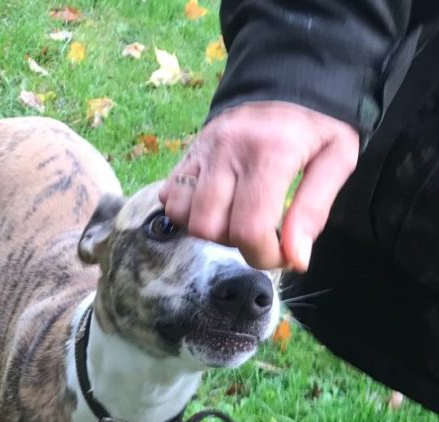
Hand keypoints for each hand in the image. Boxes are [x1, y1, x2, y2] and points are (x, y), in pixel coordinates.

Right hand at [160, 101, 359, 270]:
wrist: (287, 76)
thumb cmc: (316, 124)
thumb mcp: (337, 158)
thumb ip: (314, 210)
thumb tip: (295, 259)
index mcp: (269, 153)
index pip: (249, 229)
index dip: (262, 256)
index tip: (280, 255)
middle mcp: (227, 151)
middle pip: (209, 229)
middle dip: (234, 245)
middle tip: (259, 234)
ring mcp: (201, 151)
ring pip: (184, 216)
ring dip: (209, 230)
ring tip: (235, 220)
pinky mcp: (186, 153)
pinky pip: (170, 198)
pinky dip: (187, 213)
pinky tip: (214, 207)